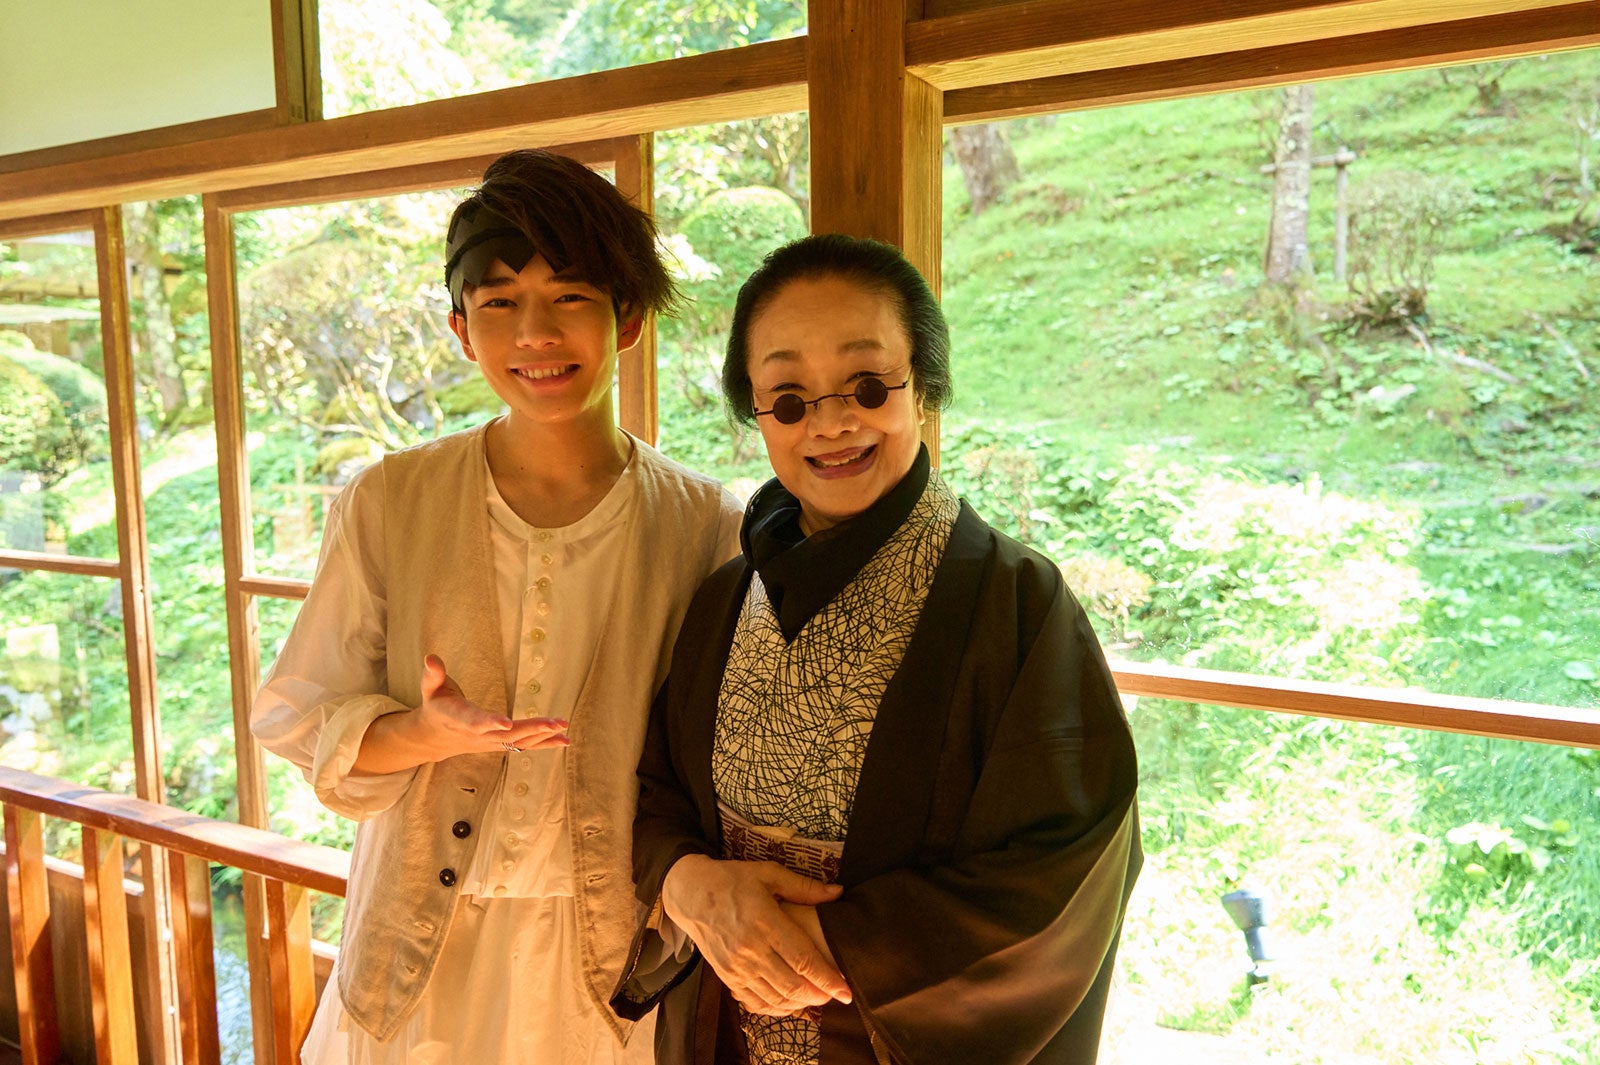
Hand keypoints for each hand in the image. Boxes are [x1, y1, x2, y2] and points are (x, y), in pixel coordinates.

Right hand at [354, 654, 567, 772]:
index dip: (490, 723)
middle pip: (506, 735)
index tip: (506, 723)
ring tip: (563, 727)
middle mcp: (478, 735)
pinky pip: (523, 746)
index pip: (475, 722)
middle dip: (530, 728)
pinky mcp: (500, 745)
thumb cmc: (436, 705)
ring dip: (542, 735)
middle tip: (553, 723)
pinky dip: (544, 743)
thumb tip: (430, 657)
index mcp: (459, 719)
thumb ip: (433, 674)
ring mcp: (490, 743)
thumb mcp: (430, 688)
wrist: (436, 737)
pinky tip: (564, 740)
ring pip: (518, 742)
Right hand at [661, 855, 849, 1015]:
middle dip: (819, 995)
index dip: (828, 979)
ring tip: (817, 998)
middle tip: (835, 995)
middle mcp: (751, 949)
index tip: (846, 991)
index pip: (804, 959)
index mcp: (765, 922)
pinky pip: (755, 1002)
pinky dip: (776, 1007)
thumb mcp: (768, 873)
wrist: (691, 893)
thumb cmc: (732, 880)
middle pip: (793, 985)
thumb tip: (838, 893)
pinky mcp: (727, 976)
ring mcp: (737, 967)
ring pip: (775, 998)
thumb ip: (804, 887)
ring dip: (800, 1004)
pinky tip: (790, 1003)